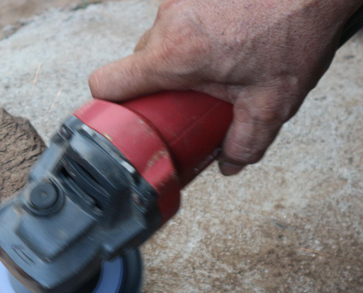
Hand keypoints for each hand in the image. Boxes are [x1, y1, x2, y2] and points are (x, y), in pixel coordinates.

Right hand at [89, 0, 361, 174]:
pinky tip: (226, 40)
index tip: (123, 116)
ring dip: (178, 57)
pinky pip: (177, 19)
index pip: (106, 83)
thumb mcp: (273, 100)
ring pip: (159, 40)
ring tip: (217, 64)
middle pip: (137, 65)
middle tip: (189, 97)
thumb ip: (247, 141)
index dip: (107, 104)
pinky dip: (193, 34)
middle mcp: (167, 23)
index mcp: (174, 56)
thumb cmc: (295, 28)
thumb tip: (229, 163)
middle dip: (159, 85)